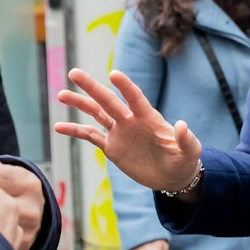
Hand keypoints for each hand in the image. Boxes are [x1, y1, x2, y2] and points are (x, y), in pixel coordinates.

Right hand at [53, 69, 202, 196]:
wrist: (172, 177)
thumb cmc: (184, 161)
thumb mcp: (190, 152)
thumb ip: (187, 139)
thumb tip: (181, 125)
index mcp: (149, 118)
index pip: (135, 98)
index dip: (126, 87)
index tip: (113, 74)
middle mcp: (131, 120)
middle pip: (108, 100)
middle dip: (92, 87)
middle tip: (74, 72)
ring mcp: (119, 132)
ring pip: (96, 113)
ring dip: (79, 103)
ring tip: (61, 94)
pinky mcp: (112, 147)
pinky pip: (90, 136)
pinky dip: (75, 130)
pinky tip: (58, 126)